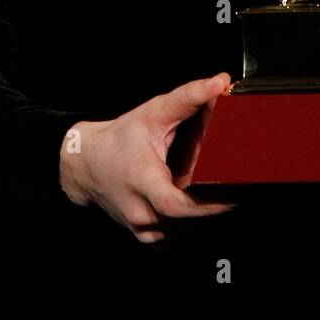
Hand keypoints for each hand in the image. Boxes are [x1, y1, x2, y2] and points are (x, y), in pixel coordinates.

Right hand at [59, 73, 238, 244]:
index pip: (174, 204)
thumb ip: (187, 97)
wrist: (86, 164)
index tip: (232, 196)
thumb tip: (219, 82)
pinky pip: (175, 237)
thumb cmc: (119, 139)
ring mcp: (143, 229)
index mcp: (143, 181)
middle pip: (186, 222)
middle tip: (233, 186)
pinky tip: (192, 203)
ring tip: (210, 191)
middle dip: (213, 206)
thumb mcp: (152, 113)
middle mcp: (142, 211)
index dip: (207, 205)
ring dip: (201, 215)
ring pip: (184, 233)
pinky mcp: (147, 236)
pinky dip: (188, 225)